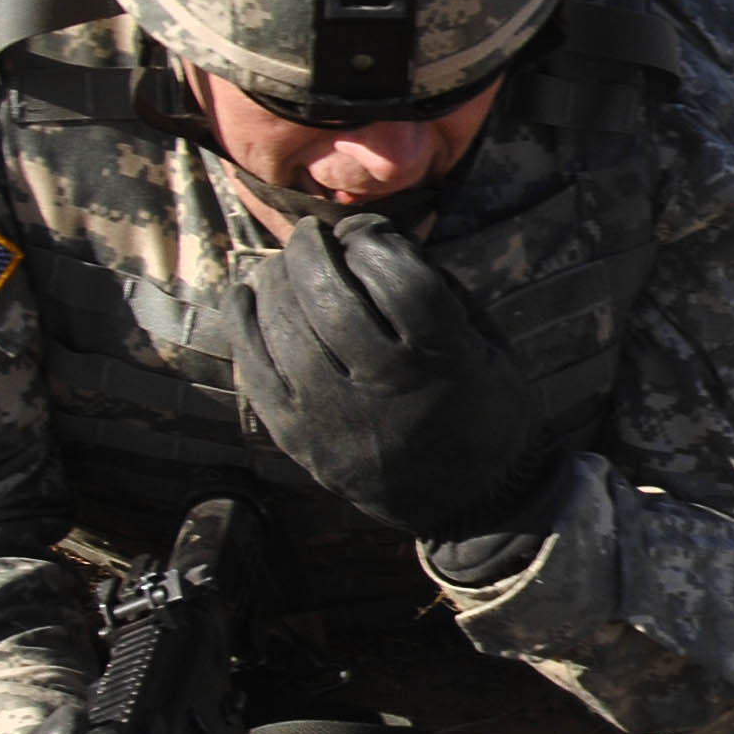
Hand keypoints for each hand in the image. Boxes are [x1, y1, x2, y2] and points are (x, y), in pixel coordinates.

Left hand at [235, 214, 556, 538]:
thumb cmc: (485, 413)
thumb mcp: (491, 348)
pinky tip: (246, 296)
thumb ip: (445, 293)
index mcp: (443, 359)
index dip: (372, 236)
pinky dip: (243, 323)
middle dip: (313, 249)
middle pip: (330, 294)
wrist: (469, 504)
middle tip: (311, 235)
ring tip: (281, 264)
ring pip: (286, 326)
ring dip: (276, 280)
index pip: (395, 274)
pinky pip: (255, 367)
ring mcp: (334, 414)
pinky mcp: (299, 437)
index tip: (366, 229)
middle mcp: (384, 385)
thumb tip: (384, 242)